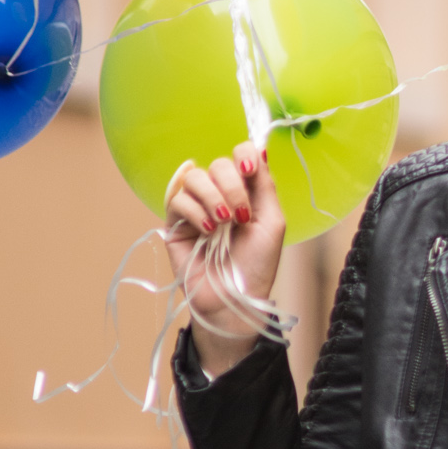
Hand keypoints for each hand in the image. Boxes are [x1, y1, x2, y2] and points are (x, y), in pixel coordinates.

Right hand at [163, 142, 285, 377]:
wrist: (234, 299)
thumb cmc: (256, 265)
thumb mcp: (272, 222)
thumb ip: (264, 186)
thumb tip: (260, 149)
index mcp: (245, 192)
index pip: (240, 154)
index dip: (244, 154)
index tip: (250, 169)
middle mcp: (220, 195)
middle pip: (218, 164)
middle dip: (232, 185)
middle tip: (241, 215)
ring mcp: (196, 207)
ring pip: (195, 177)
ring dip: (213, 197)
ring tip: (224, 224)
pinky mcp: (176, 223)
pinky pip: (178, 199)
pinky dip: (195, 211)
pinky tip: (208, 230)